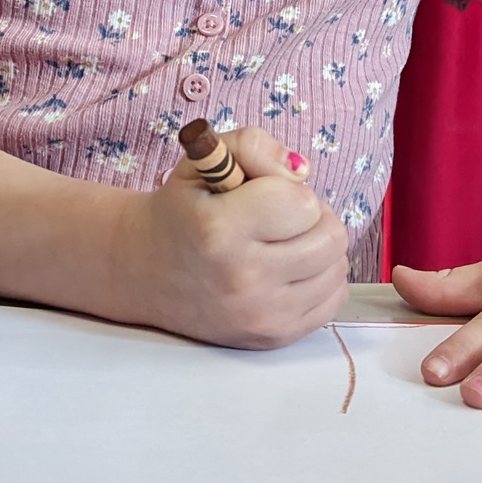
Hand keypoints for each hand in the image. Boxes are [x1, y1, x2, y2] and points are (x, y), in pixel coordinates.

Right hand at [112, 127, 347, 348]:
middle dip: (311, 218)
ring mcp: (260, 314)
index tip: (264, 195)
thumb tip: (300, 171)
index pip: (303, 203)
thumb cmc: (181, 210)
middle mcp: (242, 278)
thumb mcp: (204, 160)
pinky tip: (289, 270)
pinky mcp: (273, 336)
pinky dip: (319, 280)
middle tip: (280, 218)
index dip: (289, 190)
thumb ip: (254, 145)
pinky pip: (333, 300)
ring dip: (318, 248)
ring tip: (284, 243)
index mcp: (220, 229)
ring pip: (337, 269)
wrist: (144, 271)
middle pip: (330, 237)